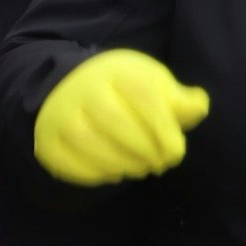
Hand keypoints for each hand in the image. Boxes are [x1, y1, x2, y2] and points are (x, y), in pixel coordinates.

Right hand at [34, 49, 209, 184]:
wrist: (70, 86)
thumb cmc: (124, 89)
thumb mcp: (154, 84)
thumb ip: (179, 99)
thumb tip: (198, 106)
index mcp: (117, 71)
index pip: (144, 97)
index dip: (165, 130)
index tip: (176, 152)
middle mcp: (84, 88)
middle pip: (117, 122)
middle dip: (145, 151)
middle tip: (158, 164)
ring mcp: (60, 114)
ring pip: (90, 144)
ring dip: (122, 164)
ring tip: (139, 168)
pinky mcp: (47, 140)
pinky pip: (68, 163)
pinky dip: (95, 174)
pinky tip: (113, 172)